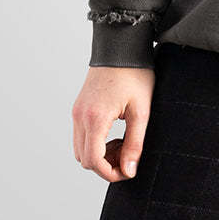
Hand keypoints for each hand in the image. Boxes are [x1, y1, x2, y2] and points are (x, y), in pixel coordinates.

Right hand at [71, 65, 154, 181]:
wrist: (121, 46)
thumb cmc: (135, 74)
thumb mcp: (142, 111)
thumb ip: (135, 143)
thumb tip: (129, 170)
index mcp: (95, 118)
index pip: (94, 161)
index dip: (111, 173)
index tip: (129, 171)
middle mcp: (80, 117)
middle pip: (84, 159)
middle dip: (106, 165)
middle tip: (128, 155)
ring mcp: (77, 112)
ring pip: (80, 150)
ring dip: (100, 155)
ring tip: (123, 143)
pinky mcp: (79, 108)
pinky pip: (81, 136)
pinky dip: (95, 143)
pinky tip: (114, 134)